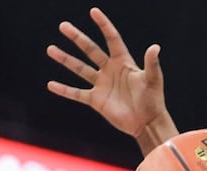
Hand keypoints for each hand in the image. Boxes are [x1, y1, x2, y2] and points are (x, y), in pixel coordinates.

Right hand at [46, 7, 167, 137]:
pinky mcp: (96, 100)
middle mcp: (110, 70)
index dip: (103, 25)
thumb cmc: (153, 100)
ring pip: (80, 68)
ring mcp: (101, 84)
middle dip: (77, 38)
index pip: (112, 39)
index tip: (93, 11)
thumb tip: (155, 47)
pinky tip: (51, 84)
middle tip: (63, 26)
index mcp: (123, 62)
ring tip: (50, 49)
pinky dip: (64, 90)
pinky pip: (77, 93)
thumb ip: (152, 64)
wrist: (147, 123)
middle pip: (90, 50)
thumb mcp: (153, 80)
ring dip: (65, 59)